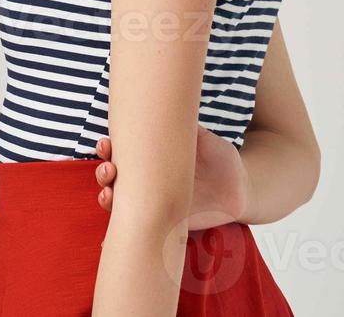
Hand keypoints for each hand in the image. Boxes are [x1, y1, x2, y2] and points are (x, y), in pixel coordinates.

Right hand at [93, 126, 249, 230]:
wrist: (240, 188)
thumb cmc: (220, 157)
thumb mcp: (205, 139)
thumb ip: (189, 128)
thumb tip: (173, 108)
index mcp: (153, 157)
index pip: (122, 152)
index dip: (107, 149)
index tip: (106, 144)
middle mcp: (148, 180)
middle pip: (113, 177)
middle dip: (103, 173)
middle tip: (109, 170)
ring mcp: (154, 203)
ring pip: (120, 203)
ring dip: (107, 198)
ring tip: (108, 195)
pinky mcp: (165, 223)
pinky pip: (141, 227)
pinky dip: (124, 230)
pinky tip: (108, 236)